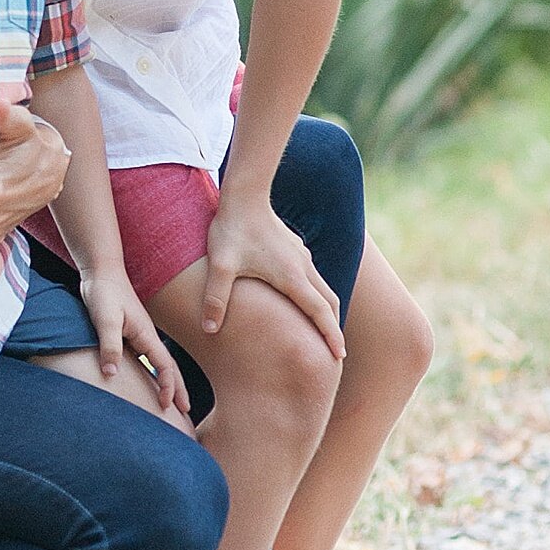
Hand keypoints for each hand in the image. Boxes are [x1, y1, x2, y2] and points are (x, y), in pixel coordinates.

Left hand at [82, 268, 193, 419]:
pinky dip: (153, 371)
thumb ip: (110, 345)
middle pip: (169, 367)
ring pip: (159, 363)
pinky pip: (146, 357)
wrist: (101, 270)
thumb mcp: (105, 319)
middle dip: (179, 389)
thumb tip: (111, 375)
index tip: (168, 407)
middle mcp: (147, 336)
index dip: (168, 387)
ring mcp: (140, 334)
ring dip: (168, 381)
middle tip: (186, 412)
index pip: (164, 367)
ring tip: (172, 400)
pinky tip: (148, 377)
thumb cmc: (104, 292)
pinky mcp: (130, 331)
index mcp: (146, 334)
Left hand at [203, 188, 344, 360]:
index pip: (320, 312)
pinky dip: (316, 294)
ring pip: (322, 288)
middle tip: (335, 352)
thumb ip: (215, 298)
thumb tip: (209, 330)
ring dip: (326, 310)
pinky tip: (302, 299)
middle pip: (329, 302)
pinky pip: (312, 276)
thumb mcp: (220, 265)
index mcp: (292, 277)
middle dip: (333, 327)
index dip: (331, 335)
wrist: (244, 194)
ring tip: (322, 330)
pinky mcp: (295, 248)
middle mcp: (303, 267)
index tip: (340, 356)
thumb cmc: (232, 230)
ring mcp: (301, 256)